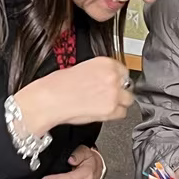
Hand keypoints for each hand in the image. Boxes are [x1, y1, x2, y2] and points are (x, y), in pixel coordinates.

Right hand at [14, 56, 132, 136]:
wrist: (49, 99)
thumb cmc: (58, 85)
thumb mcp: (82, 68)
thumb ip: (100, 73)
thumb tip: (106, 80)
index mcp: (105, 63)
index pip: (123, 70)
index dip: (117, 79)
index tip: (113, 84)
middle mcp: (112, 76)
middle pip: (128, 85)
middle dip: (119, 91)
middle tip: (107, 96)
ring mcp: (113, 93)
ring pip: (128, 100)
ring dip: (119, 103)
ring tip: (105, 105)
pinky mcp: (111, 110)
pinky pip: (122, 114)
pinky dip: (114, 115)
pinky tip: (102, 112)